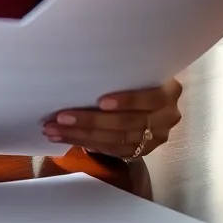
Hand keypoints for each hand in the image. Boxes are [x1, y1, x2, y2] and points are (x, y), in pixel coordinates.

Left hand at [41, 78, 181, 159]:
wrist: (152, 100)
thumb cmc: (137, 77)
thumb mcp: (137, 71)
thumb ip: (122, 74)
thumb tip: (83, 72)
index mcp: (169, 92)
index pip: (150, 98)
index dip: (127, 101)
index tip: (101, 102)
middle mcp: (167, 117)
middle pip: (126, 123)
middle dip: (90, 121)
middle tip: (60, 118)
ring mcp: (155, 138)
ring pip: (115, 140)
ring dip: (81, 136)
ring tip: (54, 130)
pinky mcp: (142, 151)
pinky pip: (112, 151)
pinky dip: (86, 144)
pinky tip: (65, 138)